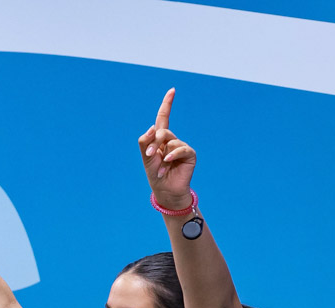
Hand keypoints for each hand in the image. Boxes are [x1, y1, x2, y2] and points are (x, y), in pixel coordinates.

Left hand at [138, 89, 195, 210]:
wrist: (165, 190)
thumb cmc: (155, 174)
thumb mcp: (146, 158)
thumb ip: (145, 142)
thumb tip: (152, 128)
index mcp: (160, 139)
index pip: (164, 117)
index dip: (167, 104)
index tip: (172, 90)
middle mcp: (172, 140)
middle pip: (163, 131)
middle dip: (154, 142)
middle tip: (149, 155)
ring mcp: (181, 146)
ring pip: (171, 141)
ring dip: (162, 155)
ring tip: (160, 168)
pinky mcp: (189, 154)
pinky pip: (182, 149)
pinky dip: (173, 155)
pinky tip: (168, 162)